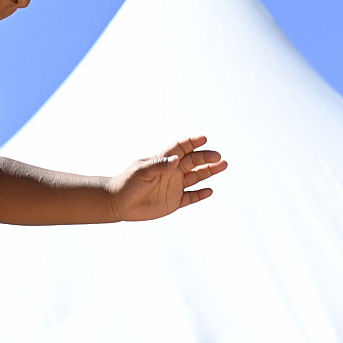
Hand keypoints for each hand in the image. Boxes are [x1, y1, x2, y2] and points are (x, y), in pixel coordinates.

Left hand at [109, 135, 225, 220]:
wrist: (119, 203)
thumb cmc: (128, 183)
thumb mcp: (142, 171)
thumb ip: (160, 164)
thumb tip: (177, 159)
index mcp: (164, 160)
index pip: (182, 147)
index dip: (192, 142)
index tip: (204, 138)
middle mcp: (173, 171)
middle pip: (194, 161)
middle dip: (206, 157)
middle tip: (218, 157)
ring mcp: (175, 186)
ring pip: (197, 176)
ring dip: (209, 171)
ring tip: (223, 165)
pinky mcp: (175, 201)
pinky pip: (191, 197)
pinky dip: (200, 194)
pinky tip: (210, 190)